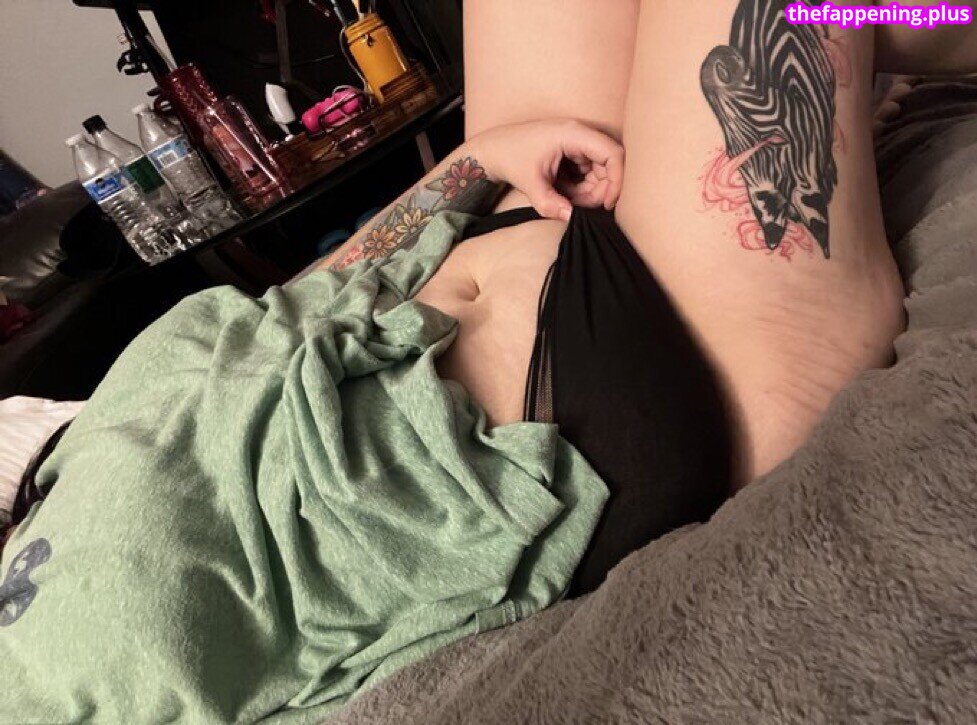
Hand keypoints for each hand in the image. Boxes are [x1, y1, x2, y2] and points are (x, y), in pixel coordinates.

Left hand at [469, 119, 625, 220]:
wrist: (493, 149)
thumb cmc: (510, 157)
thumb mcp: (530, 183)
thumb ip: (550, 203)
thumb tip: (570, 217)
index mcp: (574, 134)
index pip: (613, 154)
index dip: (617, 180)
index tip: (607, 203)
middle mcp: (580, 135)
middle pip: (609, 165)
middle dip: (599, 191)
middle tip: (578, 206)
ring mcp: (578, 143)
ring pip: (599, 172)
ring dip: (588, 191)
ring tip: (565, 199)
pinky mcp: (573, 152)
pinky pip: (588, 173)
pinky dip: (580, 188)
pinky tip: (563, 192)